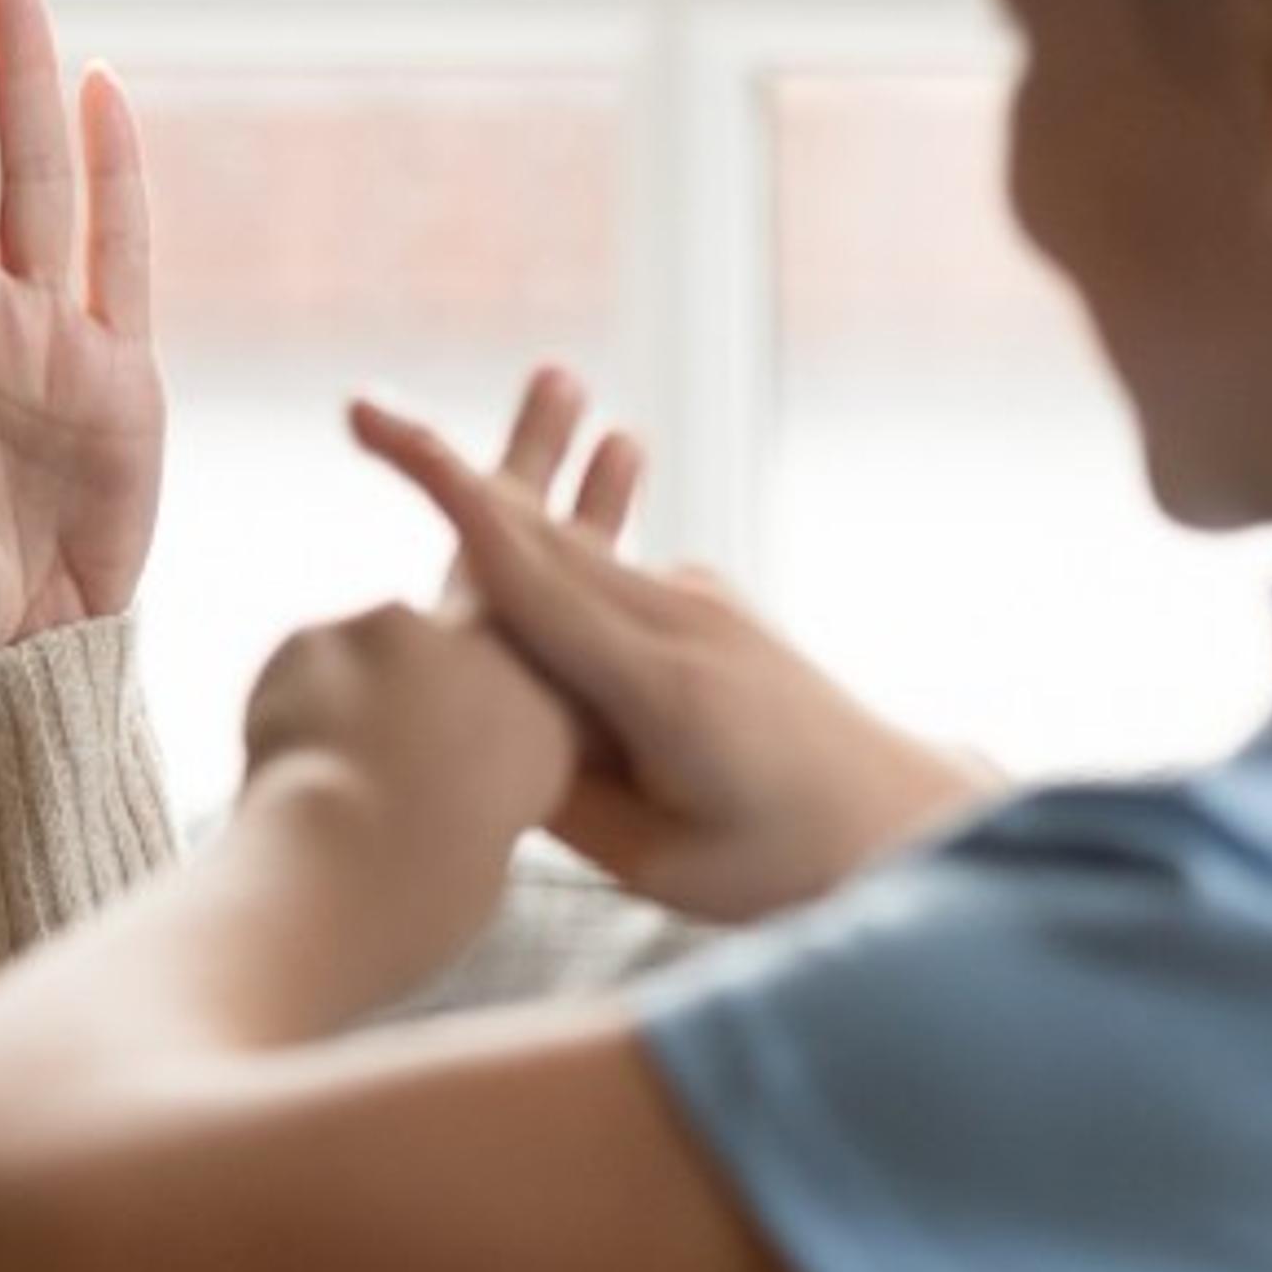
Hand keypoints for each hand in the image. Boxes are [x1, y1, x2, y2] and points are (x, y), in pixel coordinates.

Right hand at [354, 389, 989, 921]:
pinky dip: (539, 554)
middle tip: (362, 408)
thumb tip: (483, 728)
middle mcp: (683, 620)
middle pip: (539, 531)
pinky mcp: (704, 603)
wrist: (909, 821)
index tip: (386, 434)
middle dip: (452, 464)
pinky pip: (599, 570)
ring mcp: (700, 600)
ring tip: (423, 452)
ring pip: (568, 541)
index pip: (533, 576)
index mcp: (664, 687)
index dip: (452, 499)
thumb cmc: (787, 864)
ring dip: (496, 489)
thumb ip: (564, 791)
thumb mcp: (660, 860)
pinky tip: (518, 549)